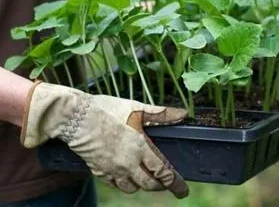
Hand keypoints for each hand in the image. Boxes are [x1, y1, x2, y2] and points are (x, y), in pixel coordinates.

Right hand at [20, 81, 188, 197]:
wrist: (75, 117)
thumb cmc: (107, 110)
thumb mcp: (137, 108)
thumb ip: (161, 114)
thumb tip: (183, 114)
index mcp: (140, 148)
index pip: (163, 172)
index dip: (175, 183)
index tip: (183, 191)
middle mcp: (128, 163)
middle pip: (149, 184)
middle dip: (160, 186)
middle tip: (167, 184)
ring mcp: (112, 169)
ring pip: (132, 188)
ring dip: (142, 185)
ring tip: (146, 178)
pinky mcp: (98, 170)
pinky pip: (115, 185)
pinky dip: (123, 183)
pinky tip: (125, 175)